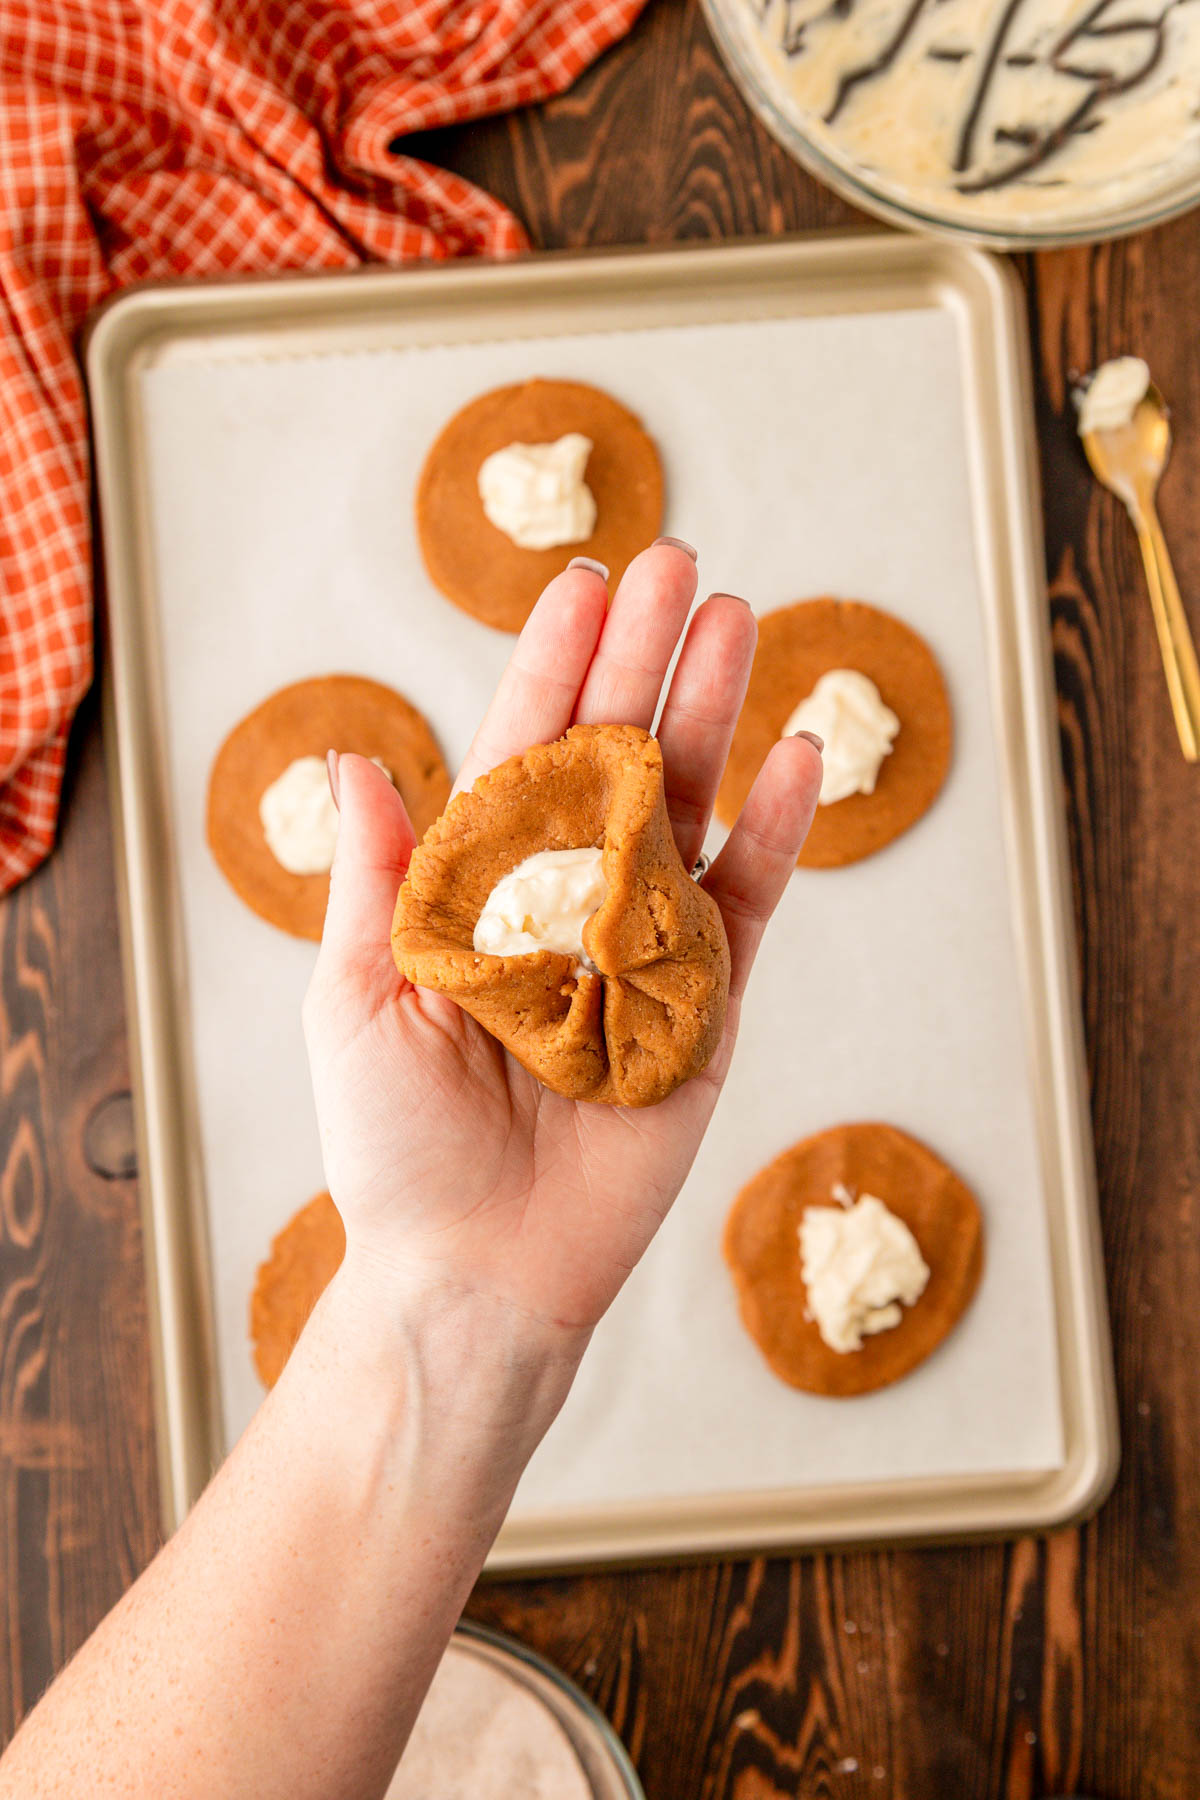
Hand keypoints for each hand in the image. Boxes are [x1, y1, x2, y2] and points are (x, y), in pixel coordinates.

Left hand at [304, 543, 820, 1366]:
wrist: (476, 1270)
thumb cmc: (395, 1146)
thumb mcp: (357, 1000)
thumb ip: (375, 880)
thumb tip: (358, 760)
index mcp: (480, 888)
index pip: (521, 750)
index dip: (554, 666)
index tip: (585, 581)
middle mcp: (565, 900)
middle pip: (614, 755)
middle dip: (644, 658)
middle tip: (680, 563)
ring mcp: (642, 946)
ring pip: (686, 807)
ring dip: (712, 713)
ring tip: (737, 617)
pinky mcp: (707, 1007)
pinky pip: (747, 906)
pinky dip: (776, 833)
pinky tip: (794, 755)